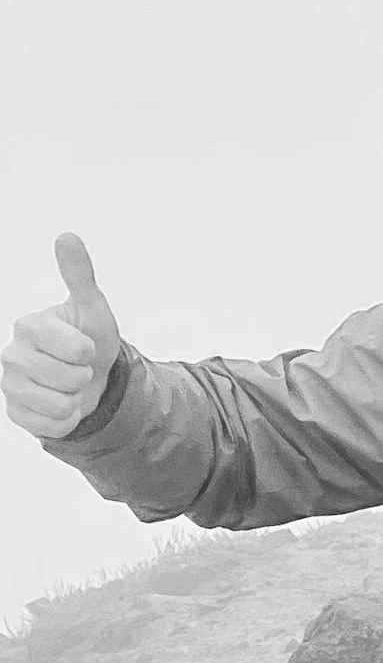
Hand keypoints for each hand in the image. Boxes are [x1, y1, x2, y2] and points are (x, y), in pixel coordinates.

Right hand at [3, 235, 123, 440]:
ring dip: (75, 399)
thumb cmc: (89, 340)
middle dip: (83, 376)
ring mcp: (9, 385)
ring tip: (70, 387)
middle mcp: (10, 353)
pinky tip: (62, 405)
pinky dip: (66, 420)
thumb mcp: (92, 309)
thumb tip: (67, 237)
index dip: (87, 351)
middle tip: (78, 368)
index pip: (72, 348)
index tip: (84, 346)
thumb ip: (79, 276)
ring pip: (58, 404)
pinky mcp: (15, 412)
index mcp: (28, 326)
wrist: (89, 379)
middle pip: (66, 378)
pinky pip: (51, 426)